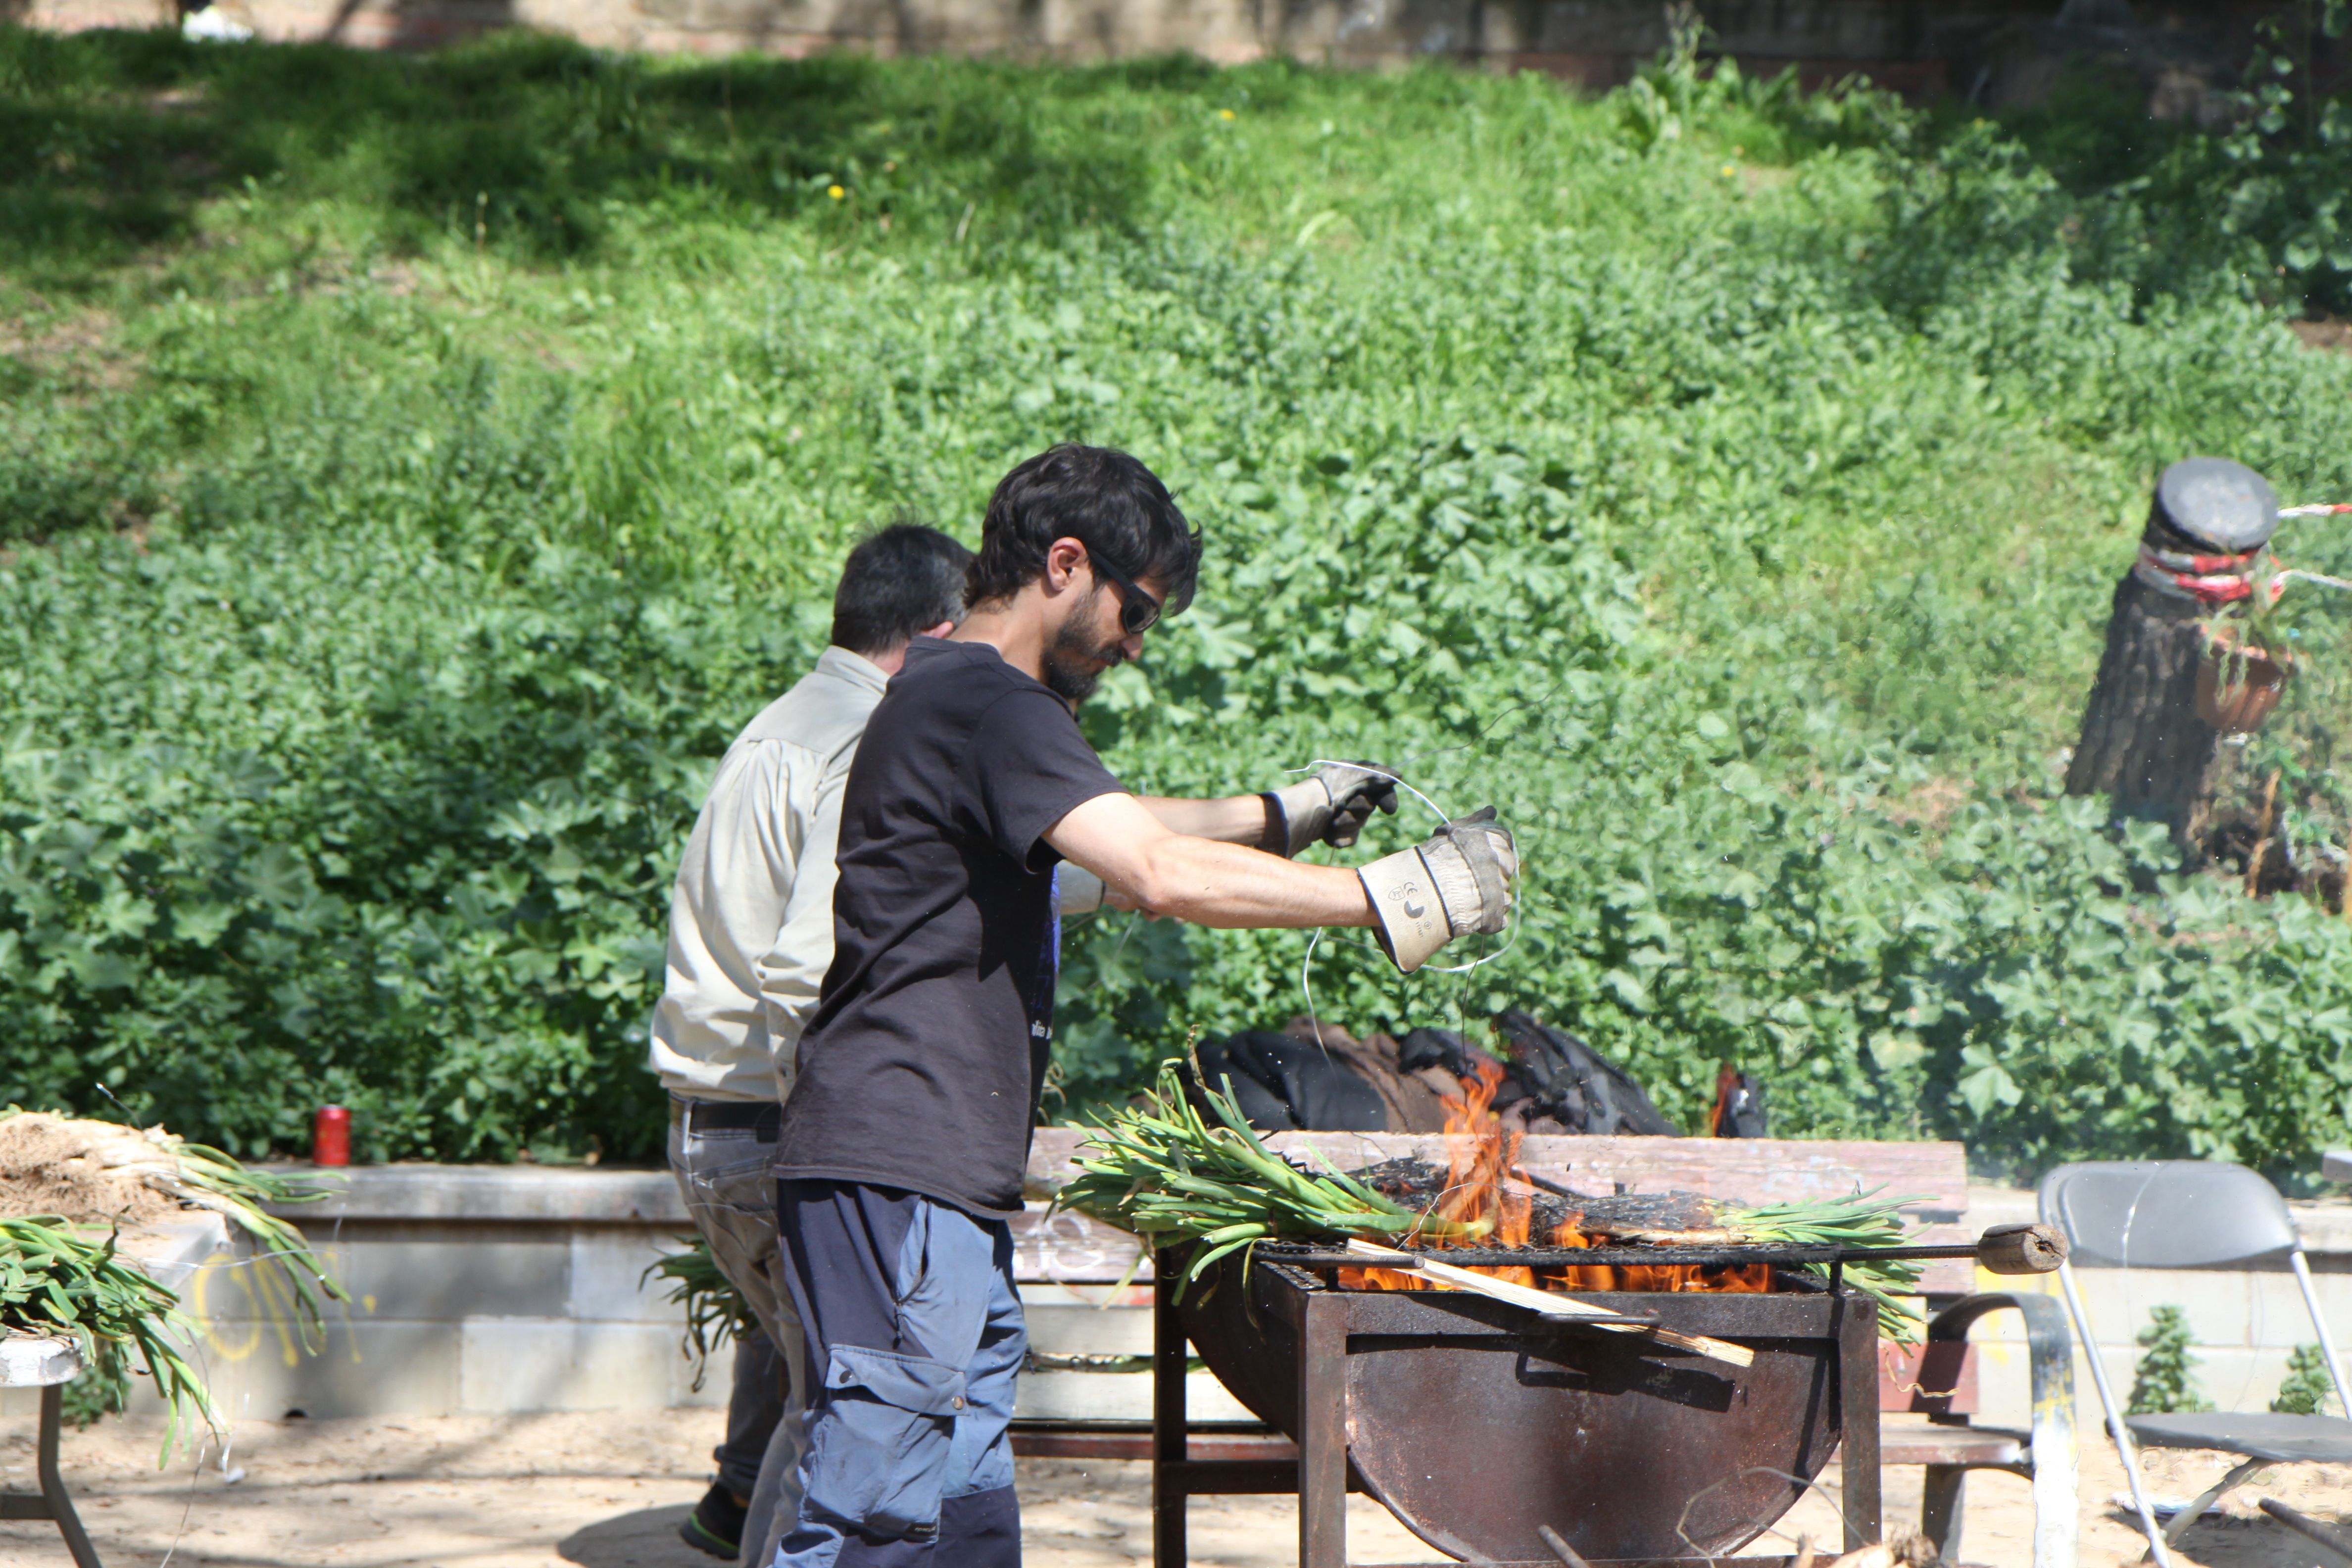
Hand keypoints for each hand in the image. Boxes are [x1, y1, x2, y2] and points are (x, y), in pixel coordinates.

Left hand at [1262, 761, 1399, 856]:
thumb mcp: (1355, 776)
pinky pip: (1347, 838)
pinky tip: (1327, 833)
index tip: (1389, 810)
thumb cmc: (1326, 790)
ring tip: (1331, 820)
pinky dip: (1339, 837)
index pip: (1377, 784)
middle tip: (1343, 806)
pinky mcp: (1328, 830)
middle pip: (1367, 807)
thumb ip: (1377, 776)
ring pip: (1357, 825)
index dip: (1386, 797)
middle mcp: (1342, 792)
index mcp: (1347, 774)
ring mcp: (1335, 812)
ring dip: (1347, 823)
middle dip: (1358, 810)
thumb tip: (1397, 774)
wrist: (1298, 815)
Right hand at [1356, 807, 1516, 972]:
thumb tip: (1492, 810)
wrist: (1423, 889)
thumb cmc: (1434, 858)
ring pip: (1503, 890)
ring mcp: (1500, 889)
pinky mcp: (1497, 911)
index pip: (1504, 840)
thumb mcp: (1453, 833)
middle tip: (1470, 876)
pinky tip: (1473, 910)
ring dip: (1490, 893)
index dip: (1491, 848)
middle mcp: (1501, 863)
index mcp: (1493, 841)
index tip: (1477, 854)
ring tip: (1467, 894)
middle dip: (1492, 870)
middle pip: (1506, 866)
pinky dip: (1490, 913)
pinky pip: (1501, 913)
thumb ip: (1475, 821)